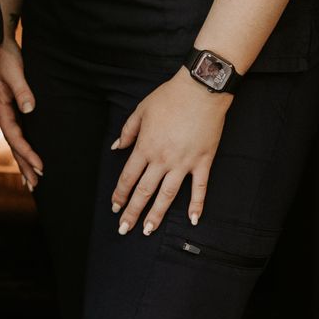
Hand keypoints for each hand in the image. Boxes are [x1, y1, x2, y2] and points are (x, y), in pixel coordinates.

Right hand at [0, 36, 43, 188]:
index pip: (15, 137)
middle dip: (24, 165)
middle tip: (35, 184)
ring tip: (30, 180)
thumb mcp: (13, 71)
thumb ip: (21, 89)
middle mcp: (1, 113)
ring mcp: (5, 111)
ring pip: (15, 141)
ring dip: (22, 160)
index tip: (40, 166)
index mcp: (0, 108)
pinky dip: (22, 146)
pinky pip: (17, 131)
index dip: (27, 153)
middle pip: (13, 145)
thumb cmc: (4, 56)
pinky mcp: (10, 107)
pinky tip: (26, 154)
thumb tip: (29, 108)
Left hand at [109, 67, 231, 235]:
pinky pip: (199, 188)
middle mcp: (162, 159)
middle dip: (133, 212)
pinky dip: (197, 205)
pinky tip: (193, 219)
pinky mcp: (203, 161)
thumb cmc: (170, 96)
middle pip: (144, 191)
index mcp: (146, 146)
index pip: (128, 177)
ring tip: (148, 230)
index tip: (115, 207)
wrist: (200, 89)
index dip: (120, 194)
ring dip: (157, 214)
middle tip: (125, 229)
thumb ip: (128, 131)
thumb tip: (116, 147)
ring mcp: (183, 163)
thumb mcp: (142, 110)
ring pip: (168, 195)